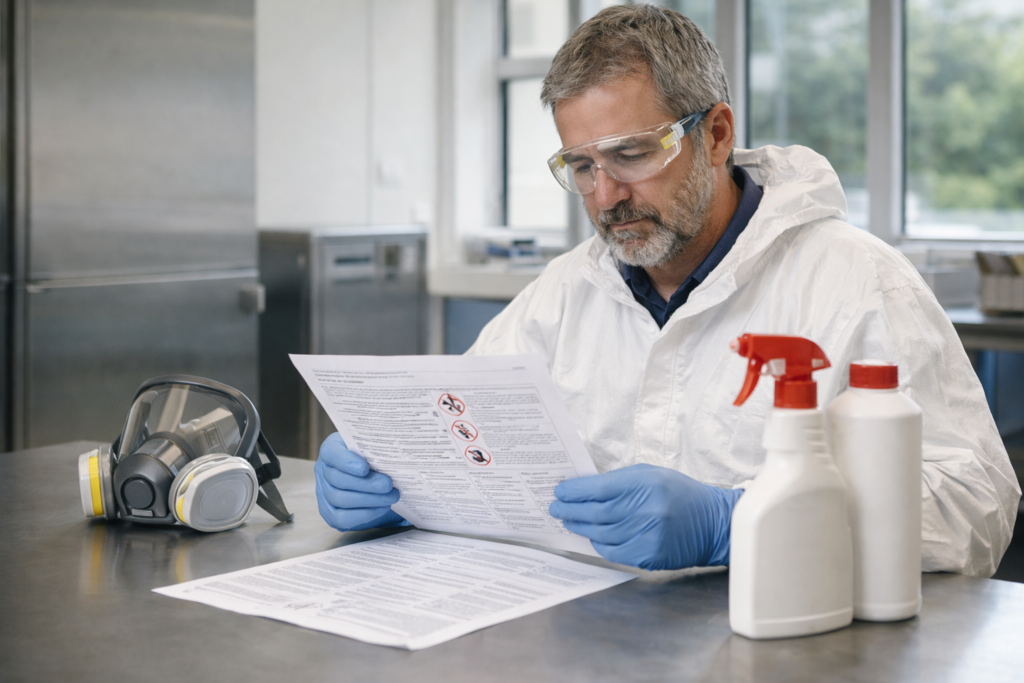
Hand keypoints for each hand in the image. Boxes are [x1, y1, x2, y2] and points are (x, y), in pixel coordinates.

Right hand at [314, 433, 408, 530]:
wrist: (378, 479)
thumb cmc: (375, 458)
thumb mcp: (374, 446)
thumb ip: (377, 446)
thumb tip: (392, 448)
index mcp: (331, 449)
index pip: (331, 453)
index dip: (346, 461)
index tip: (365, 468)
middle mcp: (323, 471)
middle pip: (338, 479)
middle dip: (366, 484)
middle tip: (388, 485)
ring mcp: (324, 494)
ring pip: (340, 499)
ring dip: (369, 500)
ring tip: (391, 497)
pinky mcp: (331, 514)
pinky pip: (342, 518)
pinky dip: (364, 514)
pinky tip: (382, 507)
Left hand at [549, 464, 742, 569]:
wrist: (712, 524)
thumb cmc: (680, 494)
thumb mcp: (651, 475)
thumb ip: (619, 482)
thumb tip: (584, 489)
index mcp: (646, 484)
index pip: (598, 488)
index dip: (574, 491)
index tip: (560, 490)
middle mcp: (646, 511)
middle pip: (595, 513)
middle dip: (570, 509)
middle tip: (555, 507)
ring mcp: (647, 536)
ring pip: (600, 533)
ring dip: (579, 527)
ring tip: (567, 520)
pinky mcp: (648, 556)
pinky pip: (612, 551)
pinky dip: (598, 543)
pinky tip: (590, 535)